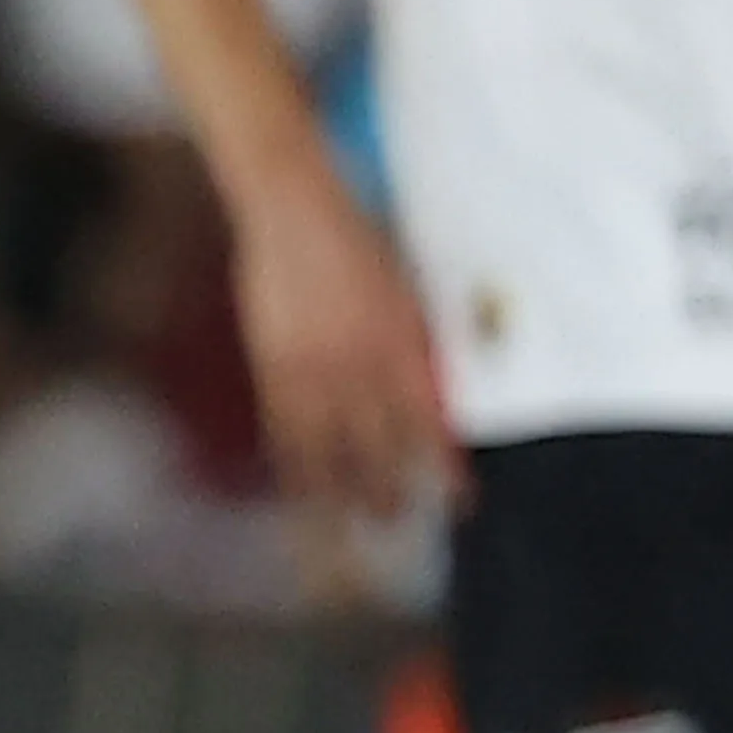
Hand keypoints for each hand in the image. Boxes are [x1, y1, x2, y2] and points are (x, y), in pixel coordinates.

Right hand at [227, 185, 457, 524]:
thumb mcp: (406, 294)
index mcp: (401, 344)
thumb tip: (436, 394)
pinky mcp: (272, 363)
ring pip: (331, 448)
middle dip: (392, 488)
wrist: (293, 211)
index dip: (445, 467)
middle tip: (399, 519)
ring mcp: (312, 366)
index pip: (430, 424)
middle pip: (379, 445)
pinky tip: (303, 487)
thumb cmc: (359, 243)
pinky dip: (296, 461)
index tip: (460, 501)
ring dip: (346, 487)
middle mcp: (359, 364)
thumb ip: (418, 347)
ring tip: (357, 521)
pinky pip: (284, 426)